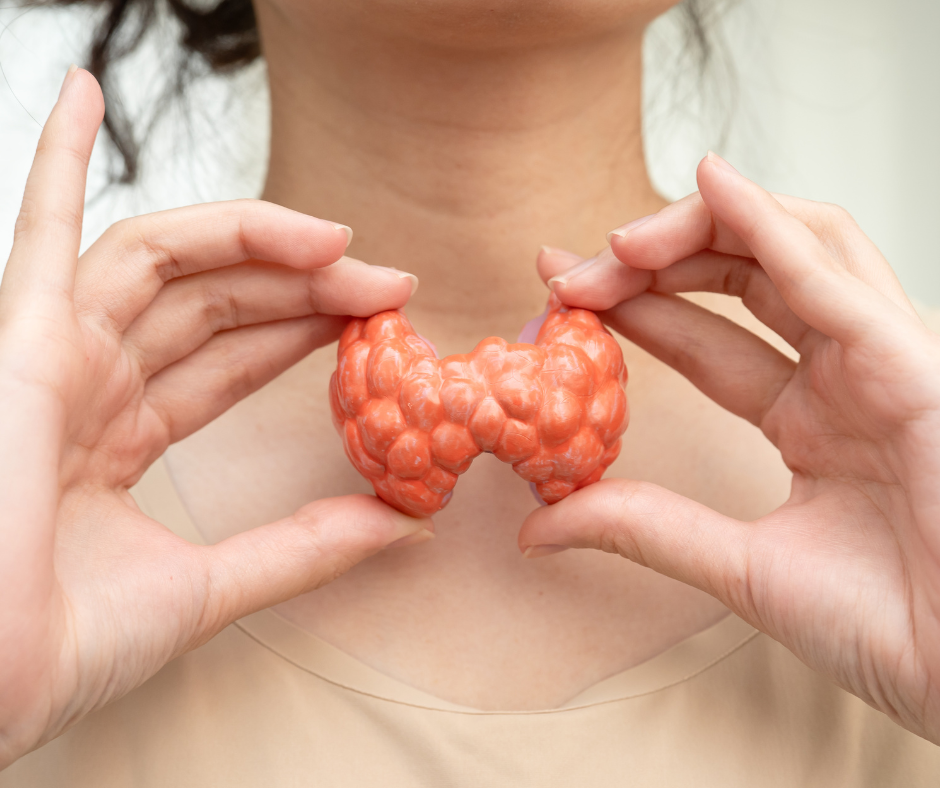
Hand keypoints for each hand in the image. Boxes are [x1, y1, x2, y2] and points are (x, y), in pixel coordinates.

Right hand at [0, 68, 428, 766]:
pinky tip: (82, 90)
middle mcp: (89, 384)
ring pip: (162, 260)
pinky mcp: (18, 340)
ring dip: (250, 236)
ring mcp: (51, 353)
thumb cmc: (61, 646)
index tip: (379, 314)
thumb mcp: (212, 587)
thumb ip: (304, 548)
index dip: (303, 327)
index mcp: (121, 434)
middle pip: (214, 301)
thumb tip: (404, 523)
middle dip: (302, 283)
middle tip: (385, 279)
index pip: (230, 356)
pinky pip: (39, 230)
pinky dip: (53, 155)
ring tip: (332, 236)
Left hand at [521, 152, 939, 742]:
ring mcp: (882, 362)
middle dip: (654, 261)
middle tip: (571, 270)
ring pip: (794, 249)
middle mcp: (844, 377)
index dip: (635, 308)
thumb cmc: (895, 631)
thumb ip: (647, 529)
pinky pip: (836, 277)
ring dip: (702, 229)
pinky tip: (713, 185)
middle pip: (743, 277)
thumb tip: (539, 526)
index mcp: (811, 420)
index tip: (560, 291)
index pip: (708, 340)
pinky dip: (772, 227)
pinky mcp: (916, 364)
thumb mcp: (740, 567)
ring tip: (618, 242)